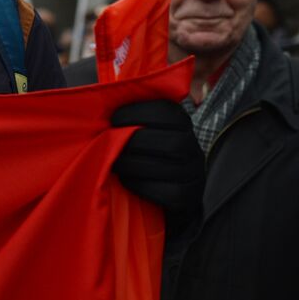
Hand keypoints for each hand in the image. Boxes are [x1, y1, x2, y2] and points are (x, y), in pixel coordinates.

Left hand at [111, 99, 204, 219]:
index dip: (138, 113)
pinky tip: (126, 180)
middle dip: (134, 142)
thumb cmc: (143, 154)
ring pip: (168, 168)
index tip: (114, 119)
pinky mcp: (188, 196)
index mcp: (182, 124)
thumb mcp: (142, 130)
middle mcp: (193, 148)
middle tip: (110, 146)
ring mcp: (194, 174)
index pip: (167, 112)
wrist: (164, 191)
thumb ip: (130, 119)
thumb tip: (105, 103)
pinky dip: (142, 186)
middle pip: (171, 143)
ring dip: (133, 165)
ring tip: (114, 164)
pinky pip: (168, 192)